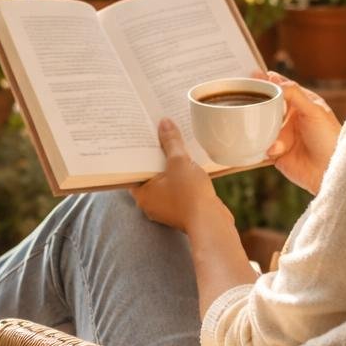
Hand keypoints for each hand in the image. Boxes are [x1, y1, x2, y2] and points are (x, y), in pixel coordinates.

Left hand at [130, 118, 224, 234]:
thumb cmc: (190, 195)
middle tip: (158, 135)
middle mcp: (151, 203)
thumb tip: (164, 123)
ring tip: (174, 144)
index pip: (133, 170)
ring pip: (165, 181)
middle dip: (156, 156)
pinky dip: (181, 177)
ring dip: (170, 166)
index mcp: (142, 194)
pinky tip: (189, 163)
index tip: (141, 137)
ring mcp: (167, 208)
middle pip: (150, 174)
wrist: (212, 223)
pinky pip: (178, 188)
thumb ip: (171, 142)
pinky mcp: (182, 210)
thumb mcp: (179, 162)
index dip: (137, 153)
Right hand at [257, 70, 340, 194]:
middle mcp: (291, 117)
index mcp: (302, 104)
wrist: (329, 171)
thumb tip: (273, 79)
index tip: (252, 75)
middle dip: (258, 103)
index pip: (282, 87)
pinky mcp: (276, 152)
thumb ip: (294, 93)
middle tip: (247, 98)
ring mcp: (283, 135)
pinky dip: (262, 146)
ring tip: (278, 139)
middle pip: (268, 105)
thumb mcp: (314, 110)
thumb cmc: (328, 138)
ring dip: (264, 130)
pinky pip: (260, 145)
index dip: (268, 81)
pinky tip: (273, 150)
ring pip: (261, 125)